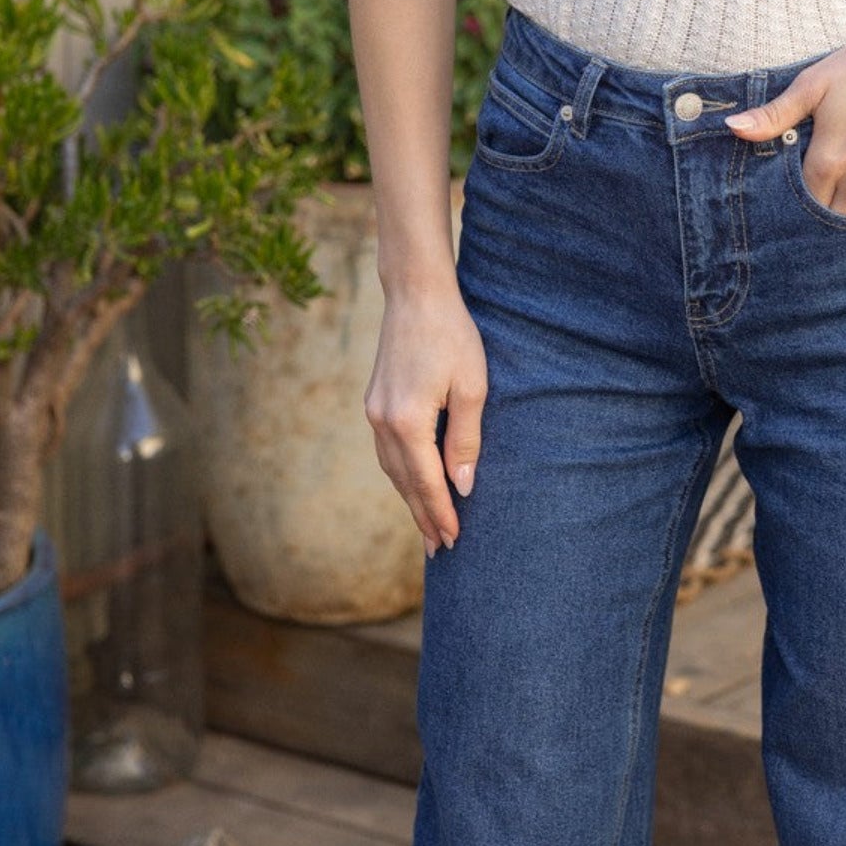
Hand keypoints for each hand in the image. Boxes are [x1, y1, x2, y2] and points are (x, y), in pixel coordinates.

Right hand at [364, 285, 487, 555]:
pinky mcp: (374, 402)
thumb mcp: (472, 388)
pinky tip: (414, 483)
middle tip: (441, 549)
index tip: (454, 541)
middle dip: (423, 516)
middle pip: (404, 483)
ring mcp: (374, 412)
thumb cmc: (453, 336)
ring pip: (392, 469)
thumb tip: (462, 487)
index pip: (426, 482)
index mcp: (407, 422)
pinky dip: (402, 474)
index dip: (441, 513)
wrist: (416, 295)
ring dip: (410, 498)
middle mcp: (383, 422)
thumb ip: (466, 441)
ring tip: (429, 526)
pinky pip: (387, 451)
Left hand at [724, 6, 845, 216]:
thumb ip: (775, 114)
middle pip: (830, 222)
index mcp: (828, 160)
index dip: (791, 209)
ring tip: (835, 225)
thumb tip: (732, 126)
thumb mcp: (816, 83)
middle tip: (808, 223)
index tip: (785, 210)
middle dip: (818, 224)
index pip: (801, 204)